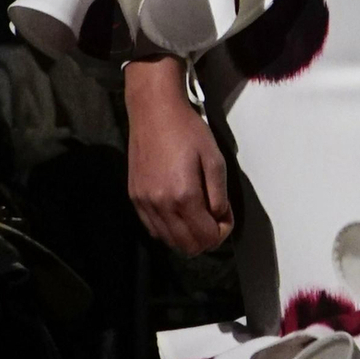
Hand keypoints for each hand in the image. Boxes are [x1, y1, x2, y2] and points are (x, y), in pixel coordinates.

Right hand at [125, 60, 232, 254]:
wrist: (154, 111)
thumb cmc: (187, 131)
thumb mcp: (214, 159)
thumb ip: (219, 195)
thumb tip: (219, 217)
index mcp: (184, 196)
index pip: (206, 237)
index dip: (222, 231)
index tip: (225, 214)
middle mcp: (161, 205)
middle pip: (187, 246)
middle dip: (206, 238)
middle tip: (214, 218)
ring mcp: (144, 203)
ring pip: (169, 241)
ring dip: (187, 236)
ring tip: (197, 215)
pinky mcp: (134, 197)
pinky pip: (153, 229)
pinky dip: (169, 229)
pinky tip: (178, 212)